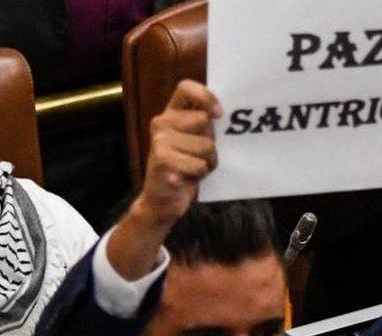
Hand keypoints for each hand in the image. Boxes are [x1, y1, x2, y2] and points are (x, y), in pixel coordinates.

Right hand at [138, 79, 221, 228]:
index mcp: (170, 113)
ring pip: (206, 146)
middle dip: (210, 143)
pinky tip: (184, 178)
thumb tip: (222, 114)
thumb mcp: (194, 140)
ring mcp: (159, 141)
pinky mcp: (162, 161)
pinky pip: (199, 165)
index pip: (187, 87)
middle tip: (198, 156)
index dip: (206, 97)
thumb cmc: (184, 167)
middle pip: (204, 121)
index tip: (218, 115)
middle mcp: (161, 123)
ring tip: (191, 168)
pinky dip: (198, 175)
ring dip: (206, 163)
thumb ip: (205, 124)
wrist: (162, 201)